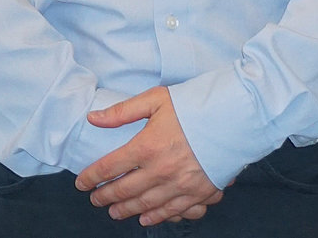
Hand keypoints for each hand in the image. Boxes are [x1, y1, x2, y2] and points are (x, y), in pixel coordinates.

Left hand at [76, 87, 224, 226]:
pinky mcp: (199, 193)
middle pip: (125, 191)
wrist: (235, 117)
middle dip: (106, 197)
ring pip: (146, 205)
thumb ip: (122, 111)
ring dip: (127, 210)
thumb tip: (93, 118)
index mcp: (147, 147)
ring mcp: (180, 186)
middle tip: (96, 200)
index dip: (92, 177)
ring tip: (115, 212)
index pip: (110, 167)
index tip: (82, 183)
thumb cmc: (195, 105)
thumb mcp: (156, 100)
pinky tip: (147, 218)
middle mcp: (161, 171)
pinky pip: (173, 211)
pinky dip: (157, 217)